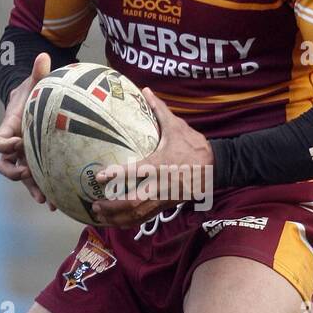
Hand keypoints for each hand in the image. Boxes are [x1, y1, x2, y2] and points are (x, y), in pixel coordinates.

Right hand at [0, 53, 56, 207]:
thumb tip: (44, 55)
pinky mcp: (35, 163)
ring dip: (31, 188)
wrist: (33, 103)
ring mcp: (23, 157)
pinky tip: (57, 203)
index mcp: (9, 129)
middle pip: (4, 165)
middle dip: (14, 172)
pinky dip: (44, 190)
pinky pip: (37, 180)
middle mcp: (13, 146)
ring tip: (46, 200)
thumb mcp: (35, 82)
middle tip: (27, 174)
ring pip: (21, 177)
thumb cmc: (33, 92)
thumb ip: (39, 73)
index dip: (3, 145)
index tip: (17, 142)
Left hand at [90, 87, 213, 227]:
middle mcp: (160, 184)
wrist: (217, 167)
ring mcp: (164, 198)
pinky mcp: (166, 205)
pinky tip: (116, 222)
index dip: (116, 176)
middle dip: (112, 206)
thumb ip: (159, 110)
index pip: (135, 172)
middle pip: (133, 202)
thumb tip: (145, 90)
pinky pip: (145, 218)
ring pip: (138, 214)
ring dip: (117, 217)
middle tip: (95, 204)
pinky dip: (129, 222)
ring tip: (100, 216)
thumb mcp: (177, 126)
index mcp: (161, 164)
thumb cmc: (194, 146)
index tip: (100, 176)